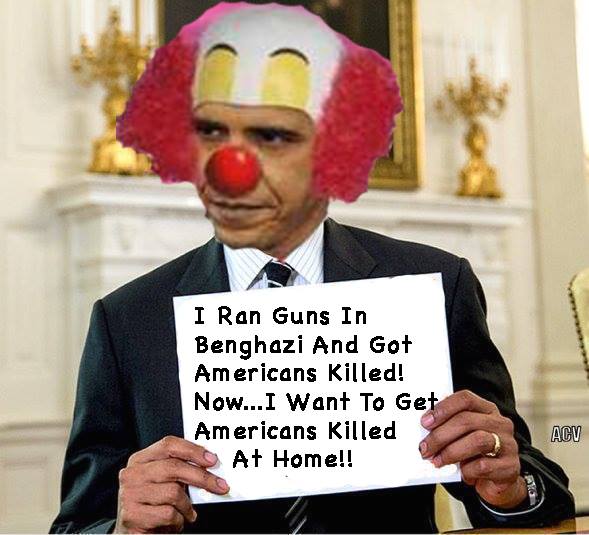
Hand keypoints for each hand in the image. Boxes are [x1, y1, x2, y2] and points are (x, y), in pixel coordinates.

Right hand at [114, 436, 228, 532]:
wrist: (131, 534)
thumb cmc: (152, 505)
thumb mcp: (163, 482)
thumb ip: (179, 469)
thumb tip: (209, 464)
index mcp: (140, 459)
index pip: (168, 445)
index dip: (193, 450)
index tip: (212, 460)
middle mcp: (132, 474)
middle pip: (174, 467)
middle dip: (202, 477)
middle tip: (220, 486)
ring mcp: (130, 494)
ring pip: (173, 492)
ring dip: (187, 506)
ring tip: (187, 512)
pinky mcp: (132, 515)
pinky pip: (168, 514)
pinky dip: (178, 520)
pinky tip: (175, 522)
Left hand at [419, 390, 527, 508]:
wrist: (497, 482)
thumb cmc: (474, 454)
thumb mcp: (462, 436)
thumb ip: (449, 427)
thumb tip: (424, 426)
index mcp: (487, 409)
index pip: (465, 399)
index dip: (444, 408)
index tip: (425, 422)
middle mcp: (500, 423)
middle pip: (467, 420)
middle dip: (440, 435)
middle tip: (424, 448)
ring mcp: (509, 444)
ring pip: (477, 441)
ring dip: (451, 452)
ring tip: (437, 461)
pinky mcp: (511, 467)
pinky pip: (484, 466)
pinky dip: (467, 470)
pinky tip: (462, 473)